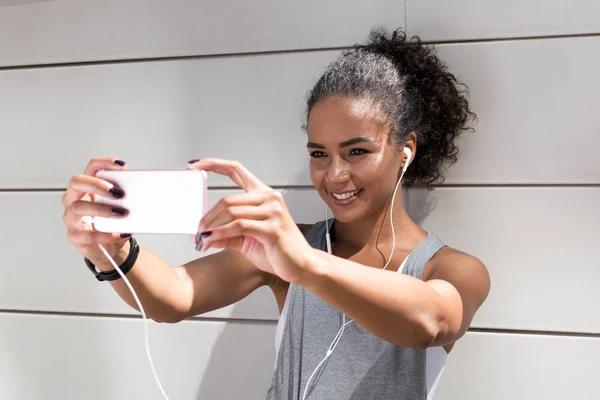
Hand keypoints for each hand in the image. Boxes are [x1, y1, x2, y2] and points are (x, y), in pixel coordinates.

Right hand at [62, 157, 131, 265]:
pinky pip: (87, 235)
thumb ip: (125, 197)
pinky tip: (118, 234)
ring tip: (121, 213)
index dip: (104, 163)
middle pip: (77, 183)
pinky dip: (105, 235)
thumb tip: (143, 191)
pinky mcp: (74, 236)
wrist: (111, 248)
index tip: (121, 165)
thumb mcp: (120, 206)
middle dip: (97, 185)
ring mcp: (71, 218)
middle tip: (117, 192)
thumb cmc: (113, 223)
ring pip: (78, 208)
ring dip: (102, 209)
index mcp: (87, 187)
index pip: (91, 168)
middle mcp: (75, 199)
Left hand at [188, 159, 314, 282]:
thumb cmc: (278, 250)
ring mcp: (273, 211)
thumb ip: (226, 232)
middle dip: (207, 217)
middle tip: (197, 232)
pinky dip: (220, 233)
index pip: (236, 170)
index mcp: (263, 194)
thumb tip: (204, 233)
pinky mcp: (272, 228)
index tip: (195, 164)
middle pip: (227, 199)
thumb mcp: (246, 239)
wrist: (301, 265)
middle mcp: (269, 198)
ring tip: (202, 239)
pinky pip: (238, 226)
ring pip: (231, 212)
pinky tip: (211, 240)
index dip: (214, 164)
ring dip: (211, 227)